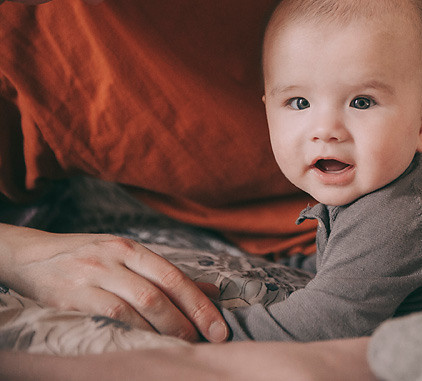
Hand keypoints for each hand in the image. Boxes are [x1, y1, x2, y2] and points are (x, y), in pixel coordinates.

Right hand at [0, 225, 228, 342]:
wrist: (29, 255)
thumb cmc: (87, 257)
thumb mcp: (126, 256)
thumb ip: (165, 274)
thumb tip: (211, 291)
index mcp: (131, 248)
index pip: (174, 276)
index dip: (200, 303)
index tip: (219, 326)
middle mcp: (114, 258)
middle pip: (159, 293)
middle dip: (188, 320)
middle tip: (207, 341)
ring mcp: (92, 276)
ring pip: (136, 306)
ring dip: (163, 330)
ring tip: (181, 346)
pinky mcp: (71, 296)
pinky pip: (108, 316)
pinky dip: (132, 331)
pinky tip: (146, 344)